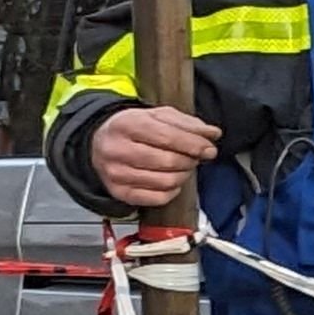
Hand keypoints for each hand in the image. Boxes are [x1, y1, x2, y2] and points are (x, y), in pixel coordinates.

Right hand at [87, 104, 220, 209]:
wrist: (101, 142)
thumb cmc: (134, 128)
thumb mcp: (159, 116)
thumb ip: (188, 123)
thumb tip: (212, 133)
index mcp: (127, 124)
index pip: (168, 137)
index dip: (194, 145)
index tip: (209, 149)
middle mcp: (117, 150)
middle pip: (169, 162)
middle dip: (190, 161)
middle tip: (194, 157)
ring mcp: (116, 173)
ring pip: (166, 182)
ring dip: (183, 176)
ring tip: (182, 167)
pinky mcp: (119, 192)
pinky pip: (158, 198)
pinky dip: (172, 191)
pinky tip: (170, 180)